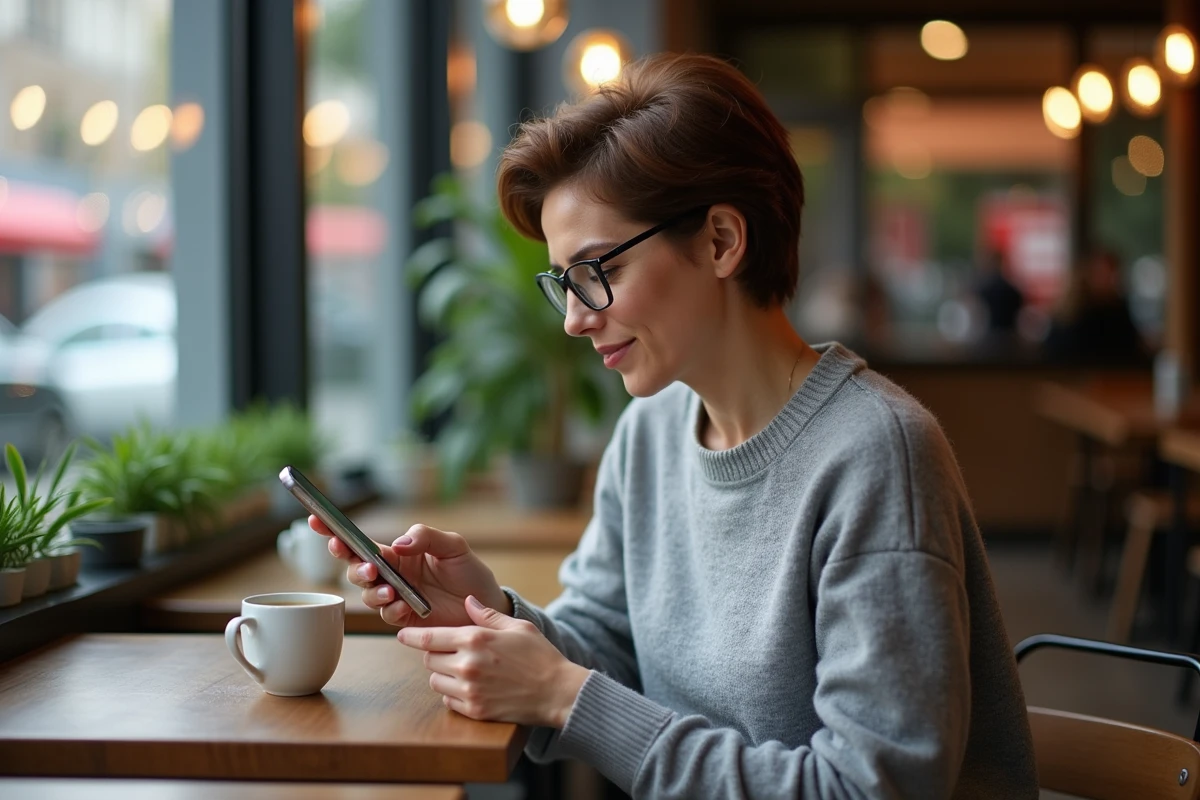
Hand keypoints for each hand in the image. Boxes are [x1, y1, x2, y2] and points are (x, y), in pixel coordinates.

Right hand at [309, 516, 509, 627]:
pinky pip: (386, 614)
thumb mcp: (454, 546)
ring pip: (366, 593)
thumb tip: (398, 544)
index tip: (316, 520)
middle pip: (355, 568)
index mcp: (398, 552)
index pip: (361, 541)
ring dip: (372, 590)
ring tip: (389, 589)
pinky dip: (390, 608)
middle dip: (353, 566)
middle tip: (368, 567)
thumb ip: (426, 537)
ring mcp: (395, 596)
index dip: (336, 532)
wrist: (486, 606)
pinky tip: (403, 605)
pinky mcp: (404, 617)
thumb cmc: (469, 573)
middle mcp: (391, 574)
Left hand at [399, 595, 589, 727]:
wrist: (558, 692)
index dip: (412, 636)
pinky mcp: (474, 710)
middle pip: (429, 659)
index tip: (403, 635)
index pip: (429, 637)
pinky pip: (447, 701)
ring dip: (444, 675)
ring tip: (464, 671)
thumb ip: (487, 615)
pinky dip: (453, 694)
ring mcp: (469, 690)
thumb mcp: (517, 627)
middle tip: (452, 653)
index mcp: (475, 639)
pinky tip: (472, 688)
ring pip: (435, 681)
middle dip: (436, 654)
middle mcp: (467, 664)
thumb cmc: (540, 656)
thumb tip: (467, 601)